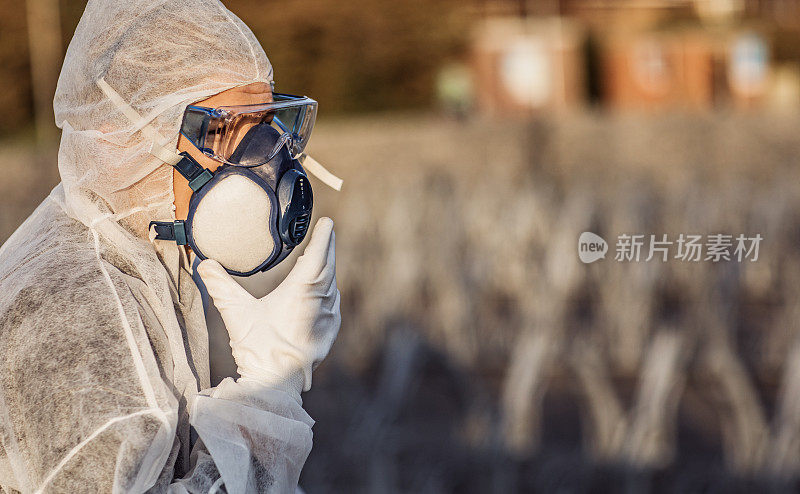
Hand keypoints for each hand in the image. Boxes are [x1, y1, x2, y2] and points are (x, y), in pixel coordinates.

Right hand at [197, 218, 340, 402]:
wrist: (276, 384)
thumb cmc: (257, 347)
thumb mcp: (235, 313)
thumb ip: (220, 285)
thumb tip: (203, 263)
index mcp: (301, 291)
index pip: (317, 255)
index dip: (323, 236)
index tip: (328, 222)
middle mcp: (320, 301)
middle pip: (328, 267)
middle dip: (327, 248)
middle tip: (328, 231)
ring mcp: (328, 318)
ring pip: (331, 285)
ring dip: (327, 269)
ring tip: (322, 256)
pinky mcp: (329, 333)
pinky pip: (333, 304)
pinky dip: (328, 291)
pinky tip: (325, 290)